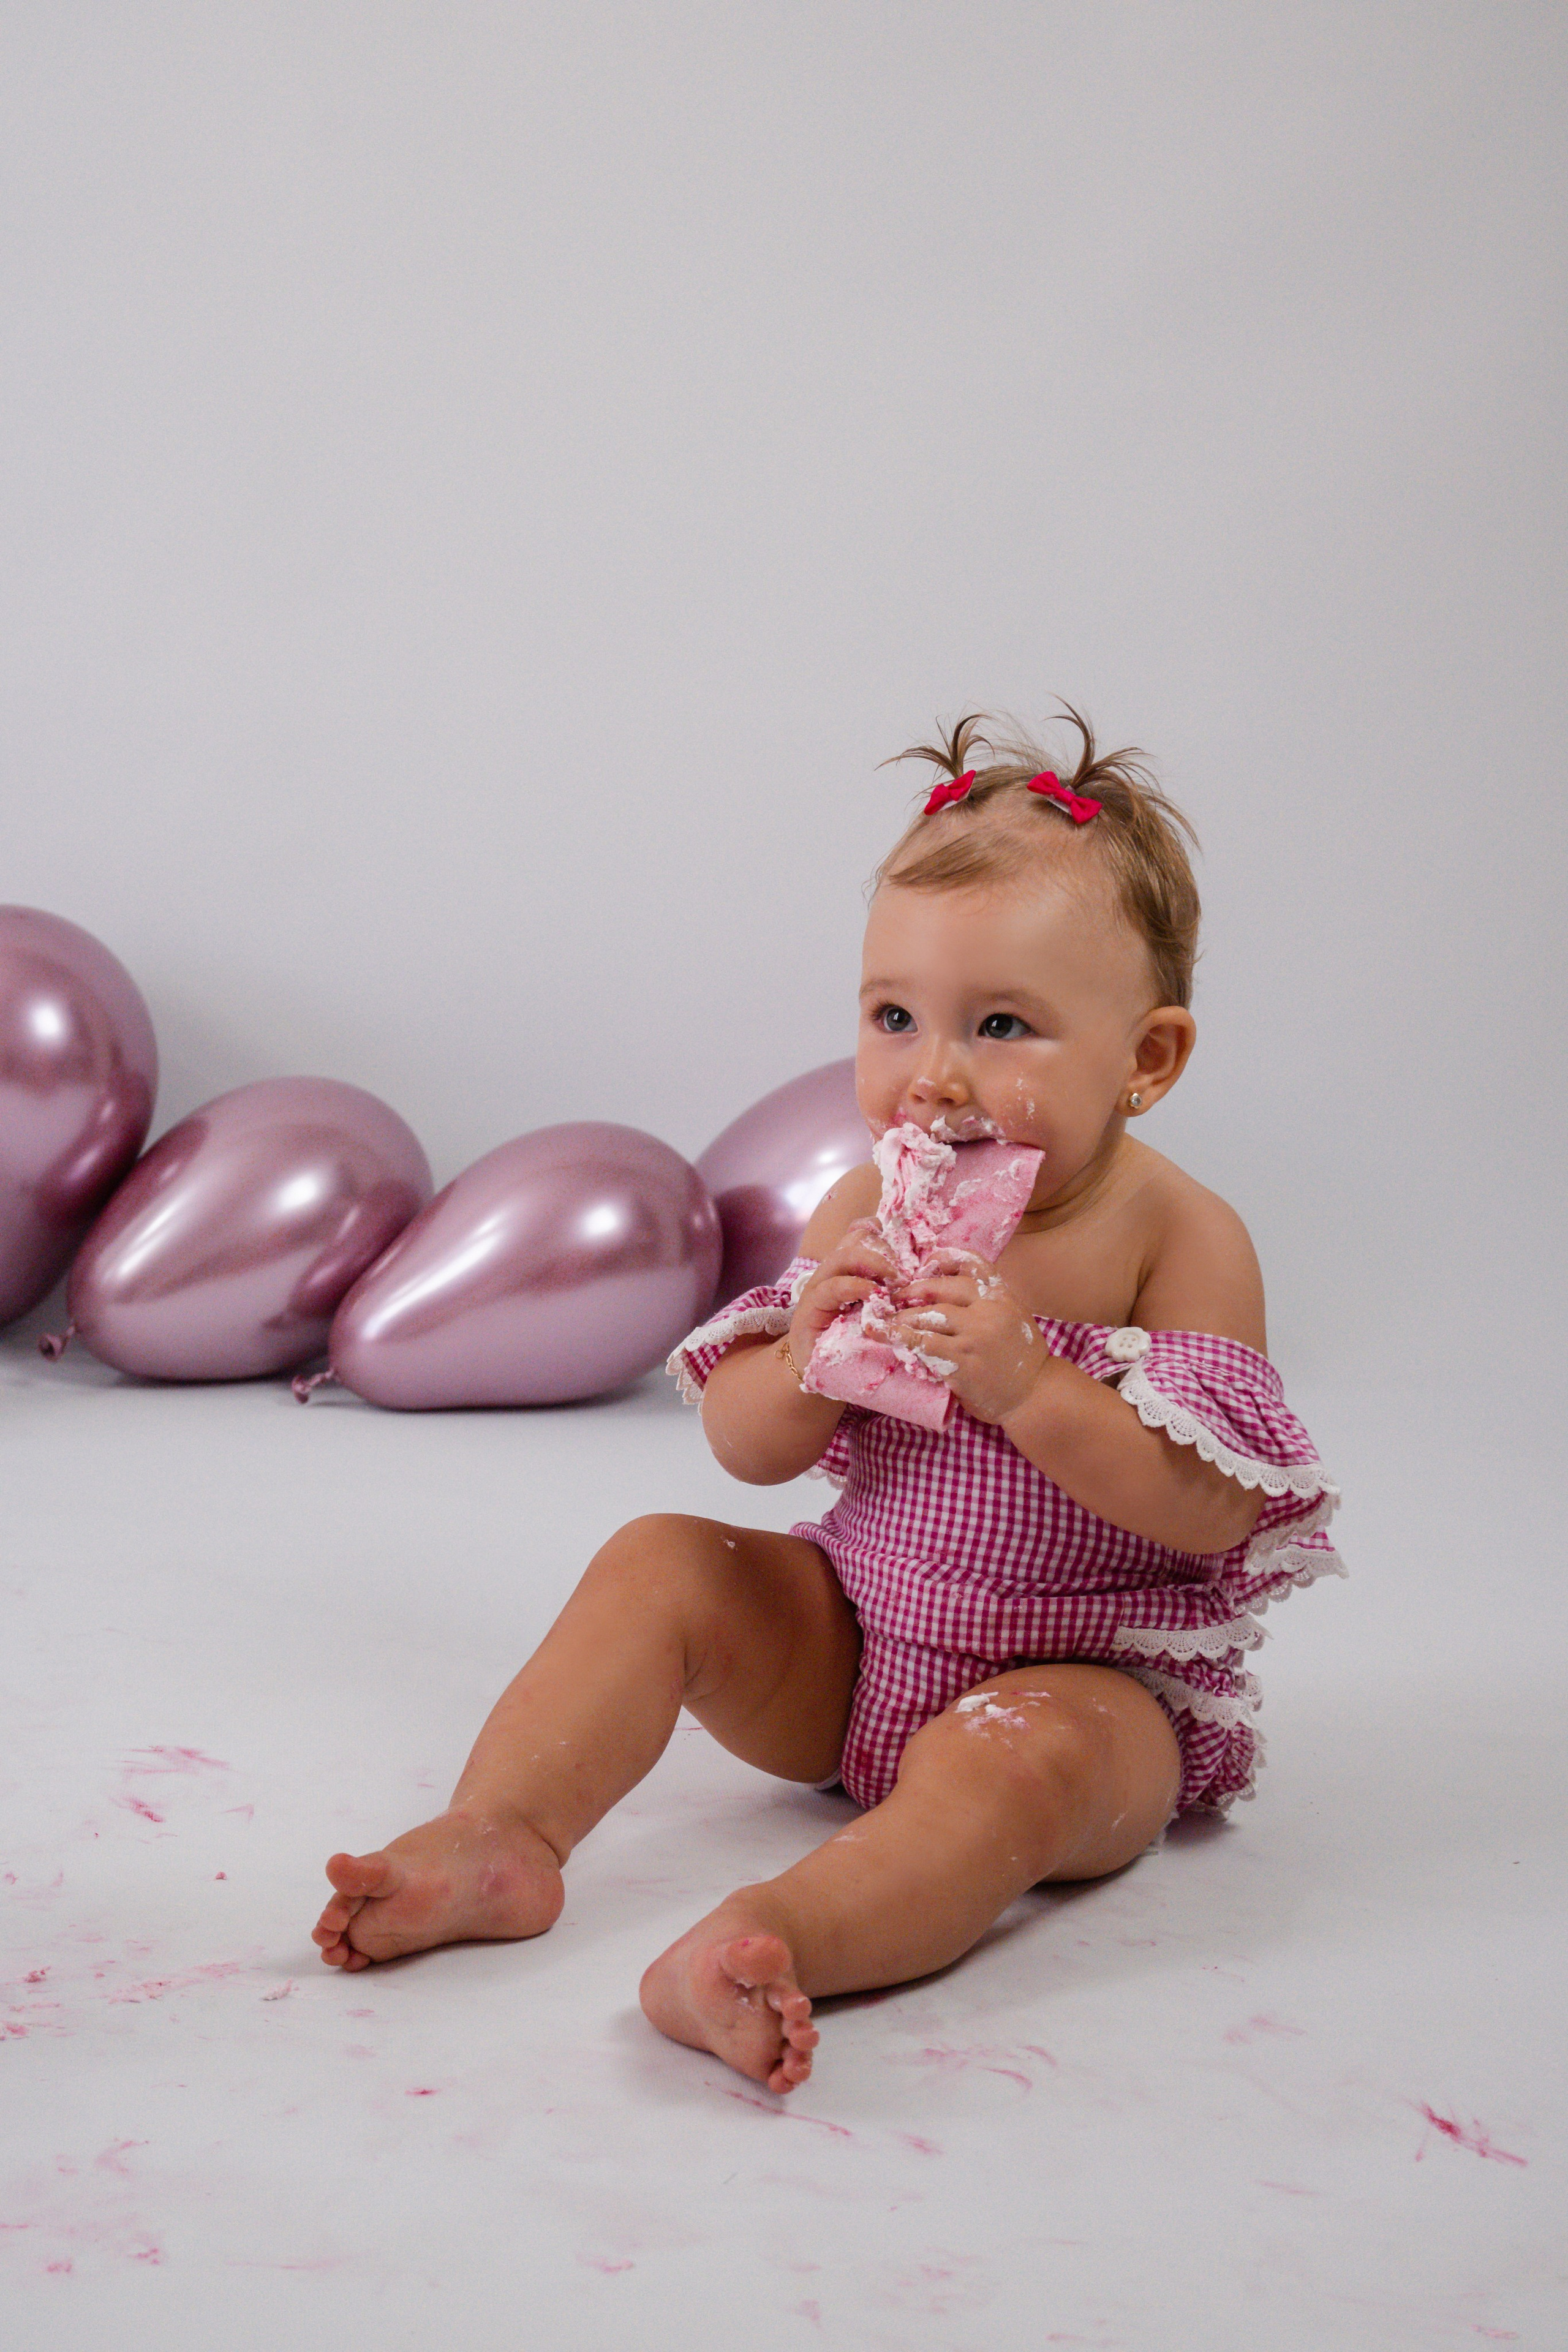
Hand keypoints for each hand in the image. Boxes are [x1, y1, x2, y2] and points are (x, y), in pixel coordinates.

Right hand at [786, 1218, 896, 1367]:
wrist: (814, 1368)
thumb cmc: (847, 1341)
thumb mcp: (871, 1313)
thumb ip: (885, 1294)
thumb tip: (914, 1282)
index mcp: (845, 1270)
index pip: (857, 1235)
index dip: (876, 1231)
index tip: (901, 1246)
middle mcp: (831, 1273)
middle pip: (853, 1240)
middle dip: (882, 1249)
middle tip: (904, 1273)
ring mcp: (819, 1287)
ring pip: (842, 1256)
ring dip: (872, 1263)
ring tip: (893, 1280)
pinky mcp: (811, 1306)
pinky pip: (833, 1287)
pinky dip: (855, 1286)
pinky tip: (873, 1295)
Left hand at [877, 1247, 1049, 1423]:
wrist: (1036, 1395)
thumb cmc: (1021, 1360)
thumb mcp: (1013, 1319)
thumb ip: (987, 1305)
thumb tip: (945, 1296)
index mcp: (1002, 1296)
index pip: (972, 1262)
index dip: (944, 1259)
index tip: (925, 1265)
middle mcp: (989, 1309)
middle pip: (941, 1288)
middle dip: (913, 1291)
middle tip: (896, 1298)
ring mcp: (975, 1335)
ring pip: (928, 1315)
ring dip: (903, 1317)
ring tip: (886, 1321)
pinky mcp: (962, 1360)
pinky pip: (923, 1343)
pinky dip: (899, 1337)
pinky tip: (881, 1333)